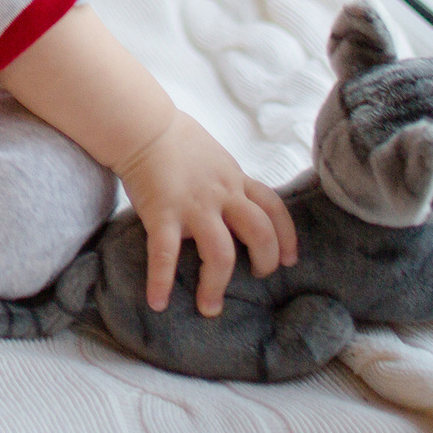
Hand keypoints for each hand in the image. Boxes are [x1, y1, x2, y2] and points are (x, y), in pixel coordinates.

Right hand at [116, 111, 296, 317]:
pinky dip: (161, 281)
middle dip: (264, 262)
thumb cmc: (178, 142)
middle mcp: (221, 195)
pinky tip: (157, 302)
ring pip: (221, 252)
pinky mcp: (162, 214)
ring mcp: (193, 206)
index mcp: (235, 181)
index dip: (287, 237)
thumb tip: (239, 205)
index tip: (288, 260)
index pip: (274, 208)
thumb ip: (230, 183)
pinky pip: (165, 254)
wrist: (144, 127)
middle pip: (259, 233)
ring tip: (210, 306)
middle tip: (255, 278)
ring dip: (217, 285)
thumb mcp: (217, 159)